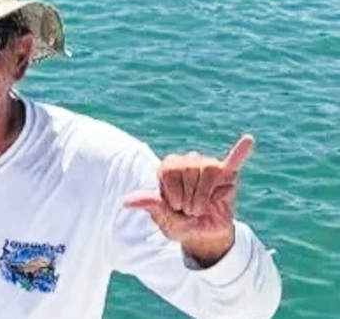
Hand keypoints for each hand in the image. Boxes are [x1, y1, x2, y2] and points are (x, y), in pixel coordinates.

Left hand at [123, 134, 254, 267]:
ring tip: (202, 206)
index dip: (172, 195)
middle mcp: (187, 162)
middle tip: (190, 210)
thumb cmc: (180, 222)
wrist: (204, 235)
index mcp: (167, 168)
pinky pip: (234, 161)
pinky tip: (249, 140)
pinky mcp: (227, 176)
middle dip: (188, 198)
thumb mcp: (162, 217)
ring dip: (204, 197)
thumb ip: (149, 204)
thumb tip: (126, 201)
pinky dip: (240, 152)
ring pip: (207, 172)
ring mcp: (207, 166)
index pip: (167, 171)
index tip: (174, 207)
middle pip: (187, 171)